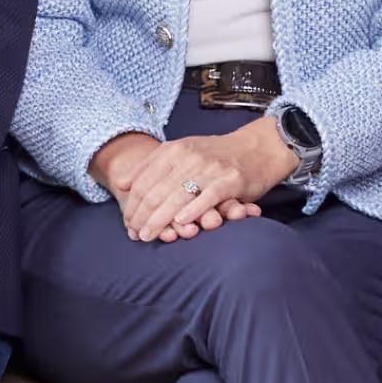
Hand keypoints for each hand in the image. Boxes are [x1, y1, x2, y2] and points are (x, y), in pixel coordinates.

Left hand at [92, 129, 275, 242]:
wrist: (259, 147)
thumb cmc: (217, 154)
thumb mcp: (182, 149)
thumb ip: (153, 165)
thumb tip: (122, 183)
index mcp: (174, 150)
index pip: (144, 181)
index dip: (133, 205)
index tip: (128, 222)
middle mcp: (188, 157)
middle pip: (156, 191)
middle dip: (141, 216)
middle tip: (135, 234)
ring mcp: (209, 168)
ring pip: (176, 197)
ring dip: (159, 220)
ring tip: (149, 235)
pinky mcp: (229, 181)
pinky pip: (206, 198)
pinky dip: (192, 211)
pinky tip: (181, 224)